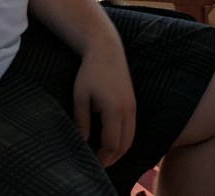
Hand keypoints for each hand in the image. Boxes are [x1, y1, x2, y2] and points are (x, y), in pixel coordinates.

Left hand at [72, 39, 136, 166]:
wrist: (106, 50)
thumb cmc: (90, 72)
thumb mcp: (81, 97)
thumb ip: (82, 122)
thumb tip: (81, 143)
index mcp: (114, 110)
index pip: (112, 144)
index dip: (102, 158)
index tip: (91, 163)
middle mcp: (128, 110)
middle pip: (124, 145)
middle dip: (112, 158)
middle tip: (97, 165)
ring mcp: (133, 106)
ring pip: (131, 138)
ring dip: (119, 150)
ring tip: (104, 156)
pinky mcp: (133, 103)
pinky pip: (132, 128)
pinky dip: (124, 139)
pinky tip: (111, 141)